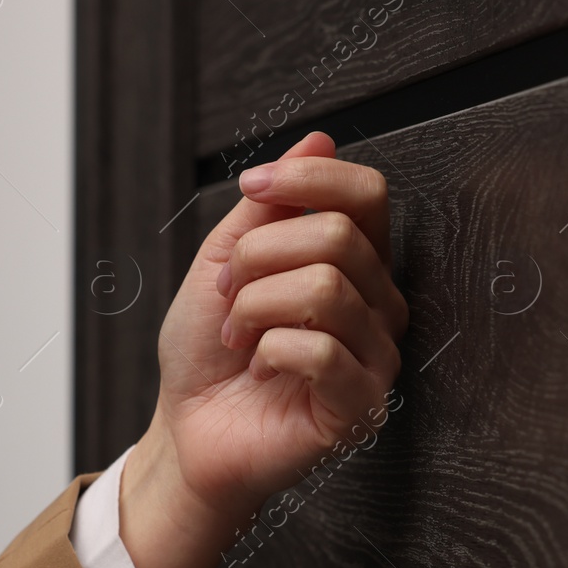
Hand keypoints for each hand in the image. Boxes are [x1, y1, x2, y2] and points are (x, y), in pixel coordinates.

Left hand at [119, 132, 407, 567]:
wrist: (188, 430)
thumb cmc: (209, 354)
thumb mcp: (224, 260)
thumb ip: (271, 207)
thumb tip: (320, 138)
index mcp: (356, 264)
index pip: (367, 195)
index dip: (308, 179)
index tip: (252, 190)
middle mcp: (378, 306)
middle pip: (338, 237)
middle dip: (258, 260)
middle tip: (227, 297)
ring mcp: (377, 357)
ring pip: (326, 289)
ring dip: (255, 309)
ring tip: (238, 338)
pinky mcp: (362, 406)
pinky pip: (322, 350)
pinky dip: (271, 352)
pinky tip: (263, 370)